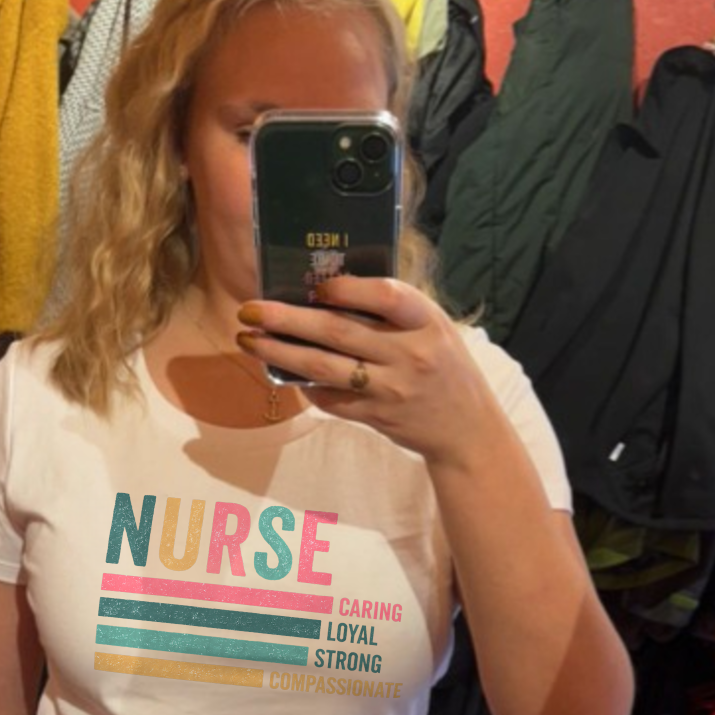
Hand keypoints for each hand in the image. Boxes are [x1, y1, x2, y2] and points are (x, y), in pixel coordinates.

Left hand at [236, 276, 492, 468]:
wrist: (466, 429)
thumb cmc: (445, 367)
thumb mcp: (434, 327)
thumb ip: (394, 309)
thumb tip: (329, 289)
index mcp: (426, 322)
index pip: (385, 296)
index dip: (346, 288)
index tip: (314, 286)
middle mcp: (408, 354)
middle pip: (338, 332)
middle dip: (287, 319)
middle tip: (250, 310)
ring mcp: (390, 389)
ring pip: (324, 368)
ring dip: (280, 353)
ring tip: (249, 340)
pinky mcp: (375, 416)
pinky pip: (330, 398)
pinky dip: (303, 385)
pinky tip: (280, 371)